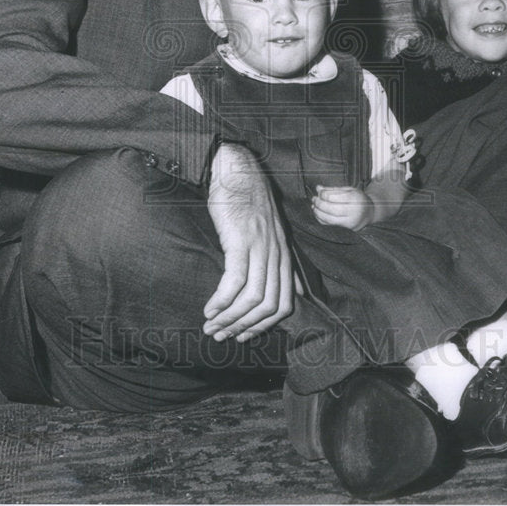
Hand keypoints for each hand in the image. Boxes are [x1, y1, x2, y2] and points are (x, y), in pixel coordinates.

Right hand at [203, 144, 293, 342]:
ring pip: (253, 298)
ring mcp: (261, 246)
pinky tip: (209, 308)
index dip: (263, 326)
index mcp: (284, 254)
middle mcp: (277, 253)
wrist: (235, 169)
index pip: (284, 304)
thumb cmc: (246, 200)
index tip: (242, 335)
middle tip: (221, 336)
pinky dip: (222, 301)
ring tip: (210, 326)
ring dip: (230, 318)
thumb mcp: (270, 231)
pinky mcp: (241, 239)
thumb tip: (297, 290)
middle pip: (269, 305)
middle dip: (244, 327)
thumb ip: (281, 260)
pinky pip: (235, 281)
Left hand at [312, 185, 374, 230]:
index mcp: (355, 199)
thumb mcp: (348, 190)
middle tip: (314, 199)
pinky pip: (330, 225)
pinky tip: (318, 213)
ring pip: (329, 220)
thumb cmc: (358, 198)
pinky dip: (321, 219)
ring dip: (318, 213)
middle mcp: (354, 212)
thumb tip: (318, 188)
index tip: (319, 192)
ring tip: (314, 206)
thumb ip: (333, 189)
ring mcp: (351, 223)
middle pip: (331, 209)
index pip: (334, 198)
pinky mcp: (347, 229)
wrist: (370, 212)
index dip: (323, 194)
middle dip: (319, 204)